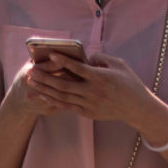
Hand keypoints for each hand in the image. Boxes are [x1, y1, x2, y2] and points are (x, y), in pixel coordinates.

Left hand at [28, 51, 167, 139]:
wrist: (136, 108)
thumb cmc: (129, 83)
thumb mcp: (119, 64)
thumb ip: (101, 58)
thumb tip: (85, 56)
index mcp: (101, 78)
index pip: (78, 68)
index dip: (63, 61)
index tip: (50, 54)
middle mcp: (93, 92)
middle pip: (64, 85)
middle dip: (45, 78)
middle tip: (31, 71)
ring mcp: (89, 104)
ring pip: (63, 97)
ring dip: (45, 90)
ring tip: (31, 83)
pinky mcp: (88, 112)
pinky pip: (67, 107)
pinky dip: (54, 101)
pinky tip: (43, 96)